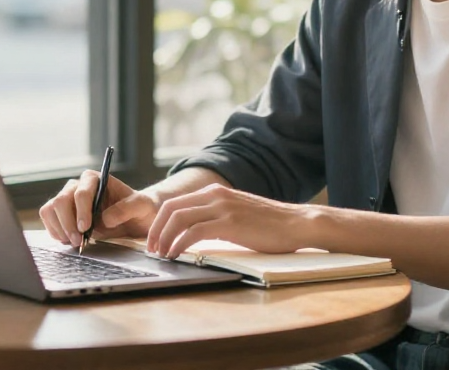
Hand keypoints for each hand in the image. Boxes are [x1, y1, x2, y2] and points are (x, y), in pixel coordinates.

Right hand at [38, 171, 159, 245]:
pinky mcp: (62, 213)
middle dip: (67, 223)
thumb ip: (127, 208)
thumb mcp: (141, 206)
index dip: (81, 211)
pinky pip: (49, 219)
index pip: (81, 192)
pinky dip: (55, 232)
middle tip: (78, 241)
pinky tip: (68, 240)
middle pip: (60, 201)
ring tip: (74, 242)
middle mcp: (77, 186)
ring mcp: (68, 199)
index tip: (86, 228)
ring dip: (59, 228)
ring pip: (50, 209)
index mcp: (95, 178)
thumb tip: (105, 219)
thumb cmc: (139, 207)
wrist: (135, 217)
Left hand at [146, 184, 312, 259]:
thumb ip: (216, 217)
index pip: (175, 203)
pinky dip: (179, 244)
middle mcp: (215, 195)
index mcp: (215, 192)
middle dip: (155, 230)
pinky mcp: (229, 222)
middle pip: (170, 208)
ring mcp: (222, 207)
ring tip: (161, 254)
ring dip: (164, 238)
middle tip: (151, 248)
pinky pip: (193, 232)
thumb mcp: (237, 214)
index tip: (155, 239)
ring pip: (178, 218)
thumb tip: (194, 234)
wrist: (297, 223)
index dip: (159, 222)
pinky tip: (177, 255)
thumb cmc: (270, 225)